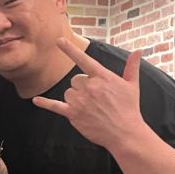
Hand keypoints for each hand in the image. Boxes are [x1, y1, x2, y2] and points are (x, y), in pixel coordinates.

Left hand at [32, 39, 146, 151]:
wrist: (125, 132)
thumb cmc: (129, 108)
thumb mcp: (132, 85)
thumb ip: (132, 66)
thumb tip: (139, 50)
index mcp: (102, 77)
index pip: (83, 59)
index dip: (70, 49)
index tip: (59, 40)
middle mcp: (89, 86)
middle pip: (75, 80)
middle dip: (82, 87)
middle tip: (96, 99)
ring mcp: (80, 100)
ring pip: (68, 93)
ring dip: (75, 98)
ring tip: (90, 108)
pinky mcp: (73, 114)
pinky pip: (55, 106)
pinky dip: (45, 104)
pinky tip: (35, 101)